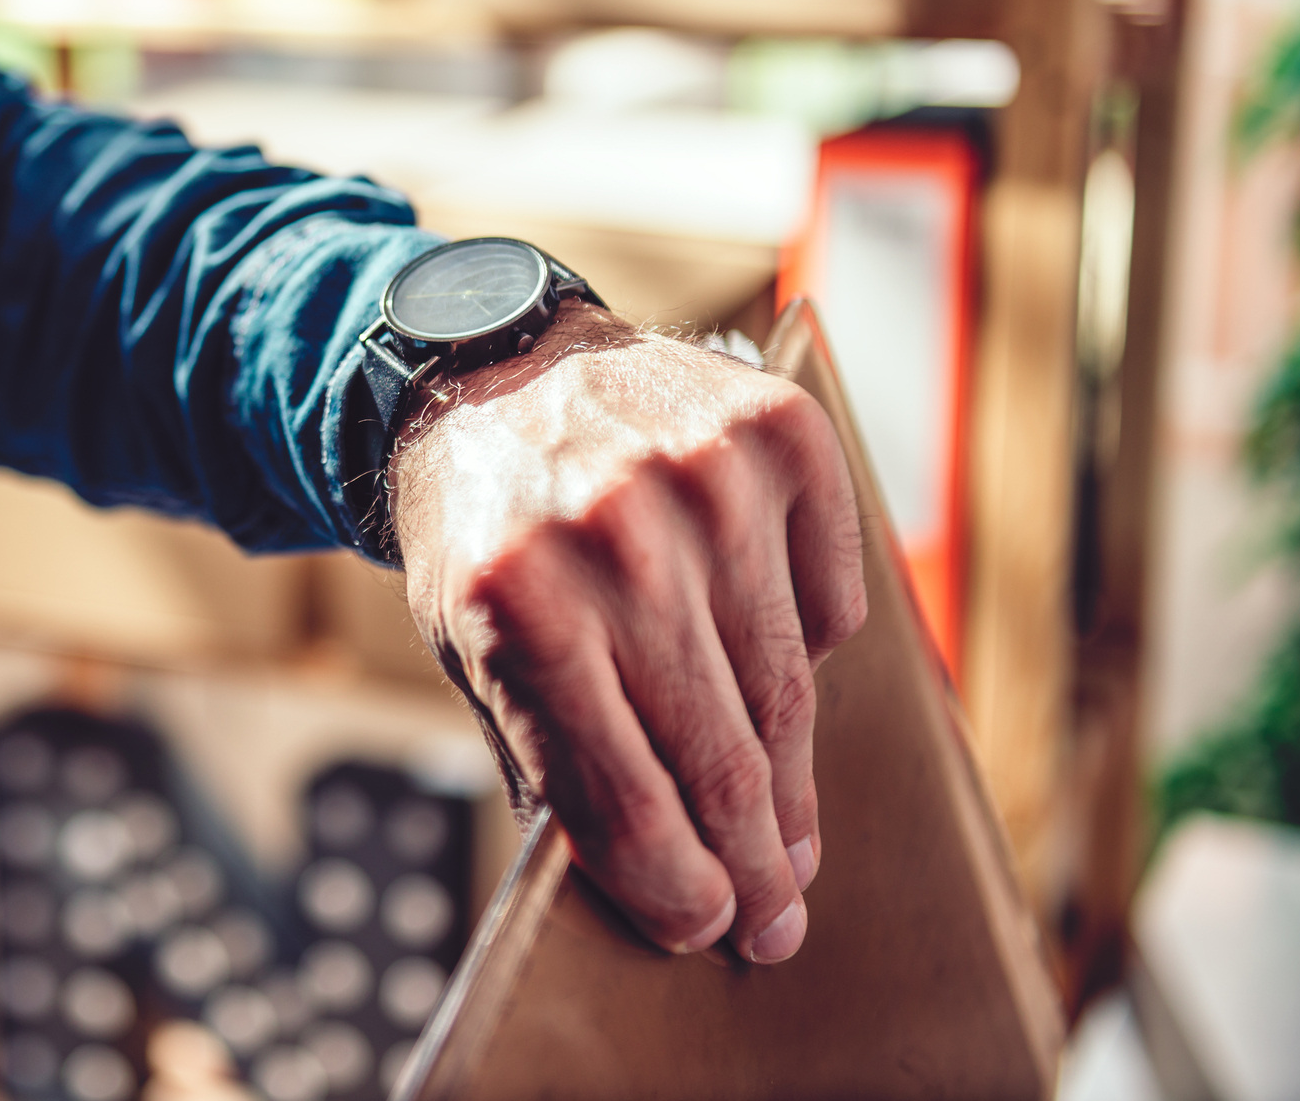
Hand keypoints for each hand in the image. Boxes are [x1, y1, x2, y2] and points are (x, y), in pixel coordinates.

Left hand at [389, 302, 865, 963]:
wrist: (494, 369)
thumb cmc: (482, 531)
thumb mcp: (467, 648)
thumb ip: (548, 756)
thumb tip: (659, 884)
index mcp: (517, 609)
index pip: (626, 801)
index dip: (678, 891)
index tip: (708, 930)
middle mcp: (613, 539)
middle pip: (722, 760)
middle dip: (754, 866)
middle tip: (776, 923)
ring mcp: (705, 480)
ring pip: (787, 691)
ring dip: (794, 786)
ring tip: (791, 842)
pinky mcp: (777, 436)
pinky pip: (833, 597)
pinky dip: (817, 650)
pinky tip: (778, 674)